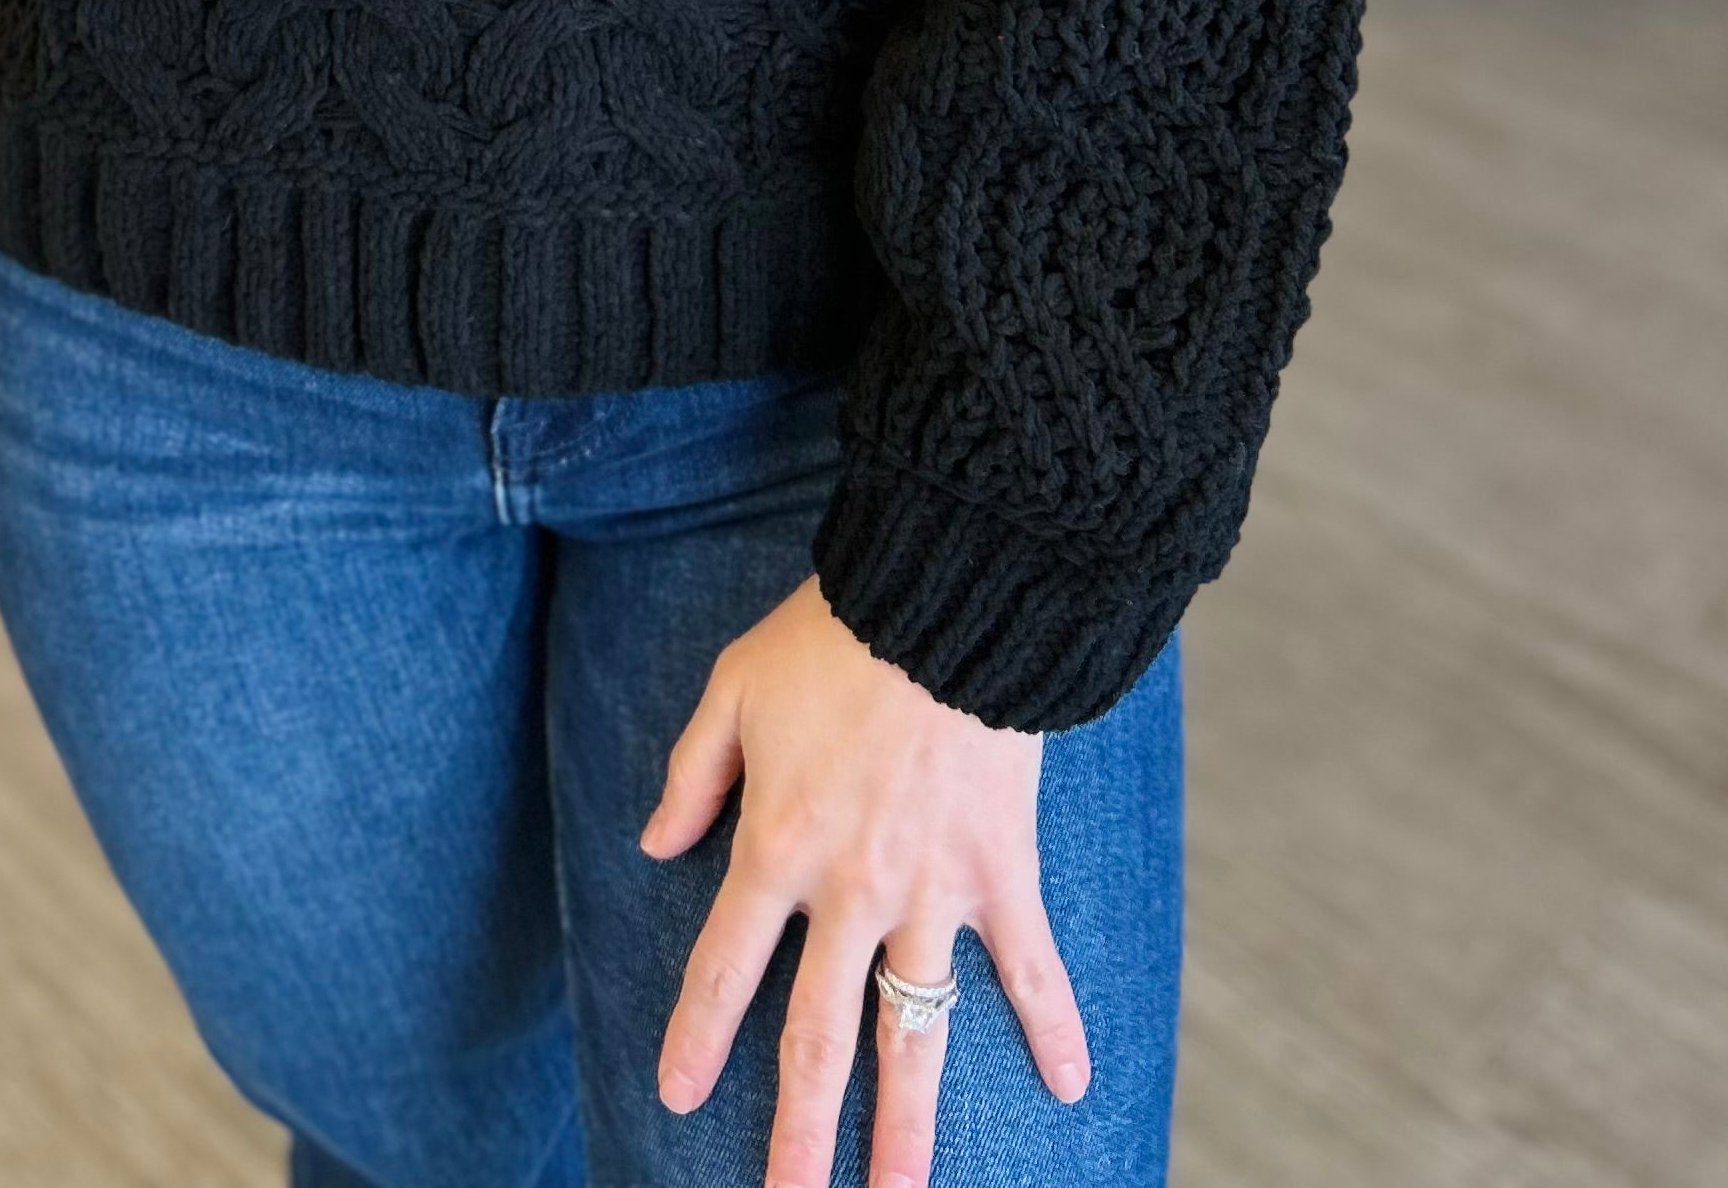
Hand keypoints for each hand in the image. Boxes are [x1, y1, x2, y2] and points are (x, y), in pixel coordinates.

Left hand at [643, 576, 1088, 1187]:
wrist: (950, 594)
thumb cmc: (832, 632)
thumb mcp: (734, 687)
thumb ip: (692, 773)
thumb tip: (655, 845)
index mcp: (777, 845)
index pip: (725, 969)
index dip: (698, 1038)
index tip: (677, 1097)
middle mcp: (852, 890)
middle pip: (819, 1041)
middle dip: (800, 1138)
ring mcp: (934, 891)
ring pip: (917, 1035)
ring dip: (910, 1129)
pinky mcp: (1004, 872)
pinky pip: (1032, 967)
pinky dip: (1055, 1026)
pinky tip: (1072, 1089)